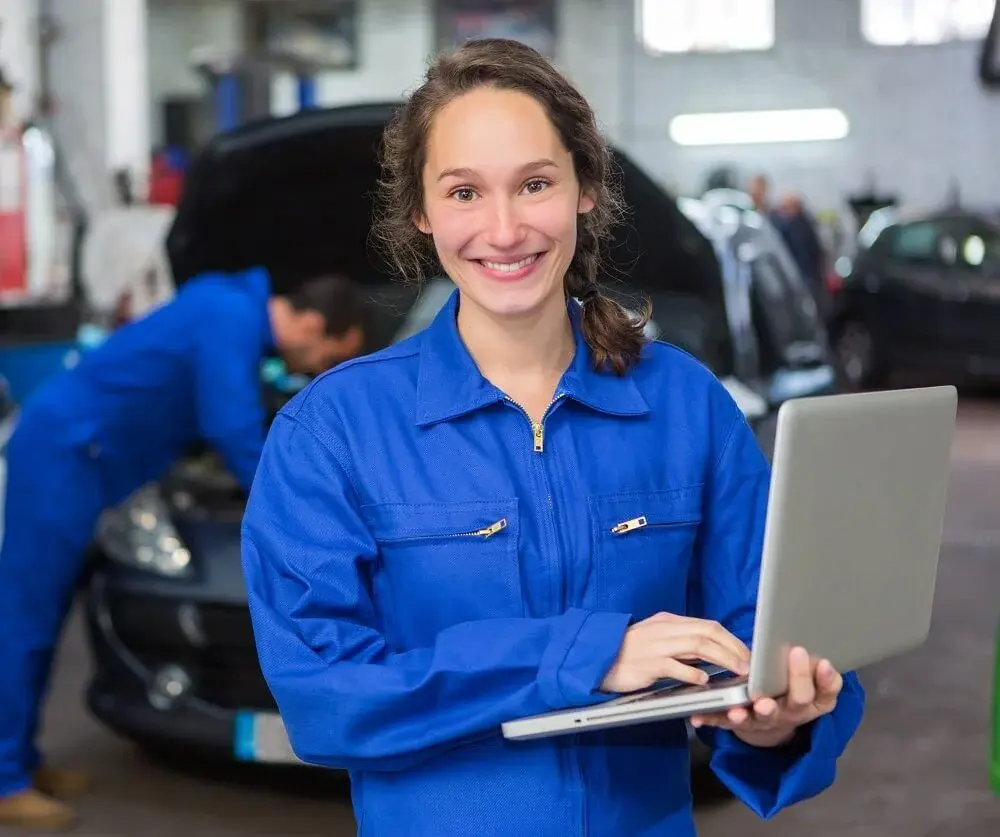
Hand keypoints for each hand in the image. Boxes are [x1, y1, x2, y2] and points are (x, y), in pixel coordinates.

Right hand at [600, 612, 749, 693]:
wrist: (596, 659)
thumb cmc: (628, 653)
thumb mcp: (656, 640)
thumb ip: (680, 643)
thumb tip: (710, 652)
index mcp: (668, 622)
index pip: (707, 625)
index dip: (731, 639)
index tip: (746, 654)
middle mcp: (664, 629)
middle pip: (707, 632)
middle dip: (733, 648)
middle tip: (749, 664)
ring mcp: (655, 645)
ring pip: (697, 645)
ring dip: (722, 658)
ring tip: (738, 671)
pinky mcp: (647, 663)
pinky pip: (674, 666)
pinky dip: (692, 672)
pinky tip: (704, 680)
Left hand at [689, 646, 841, 747]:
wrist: (772, 724)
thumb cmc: (789, 691)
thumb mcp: (808, 684)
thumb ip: (812, 669)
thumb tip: (816, 650)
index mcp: (811, 702)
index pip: (825, 693)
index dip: (827, 679)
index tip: (824, 662)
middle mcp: (791, 712)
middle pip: (798, 702)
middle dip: (795, 682)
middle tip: (793, 660)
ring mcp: (766, 720)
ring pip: (761, 718)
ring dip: (750, 712)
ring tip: (740, 709)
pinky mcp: (740, 724)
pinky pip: (724, 722)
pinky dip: (712, 718)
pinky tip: (699, 716)